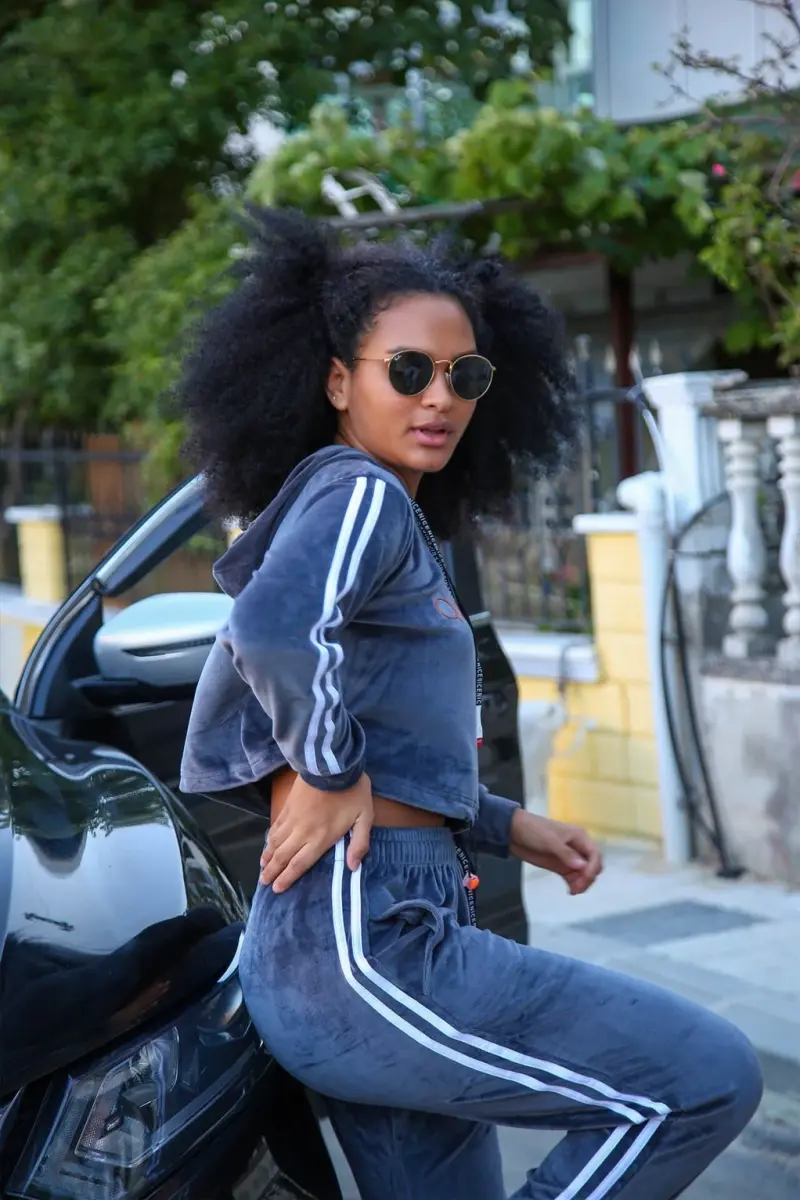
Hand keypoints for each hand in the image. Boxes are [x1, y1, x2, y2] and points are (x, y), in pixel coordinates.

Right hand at [259, 773, 372, 892]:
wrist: (331, 765)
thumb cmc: (352, 792)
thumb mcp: (365, 817)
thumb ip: (359, 843)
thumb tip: (353, 867)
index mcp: (320, 838)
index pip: (299, 864)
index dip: (287, 878)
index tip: (277, 889)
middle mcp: (302, 833)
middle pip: (283, 857)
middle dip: (272, 872)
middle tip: (264, 883)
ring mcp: (292, 819)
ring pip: (275, 843)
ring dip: (267, 857)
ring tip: (262, 868)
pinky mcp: (288, 807)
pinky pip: (275, 828)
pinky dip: (268, 840)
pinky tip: (266, 845)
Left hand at [509, 809, 601, 895]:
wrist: (514, 832)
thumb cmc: (534, 830)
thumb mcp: (550, 840)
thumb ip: (566, 853)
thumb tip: (582, 866)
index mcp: (580, 837)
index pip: (595, 854)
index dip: (592, 867)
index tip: (584, 878)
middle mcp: (578, 848)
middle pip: (593, 866)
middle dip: (589, 877)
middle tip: (577, 886)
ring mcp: (570, 859)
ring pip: (585, 874)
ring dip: (582, 883)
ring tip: (572, 891)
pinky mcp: (561, 867)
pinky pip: (574, 878)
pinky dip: (575, 885)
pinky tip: (570, 891)